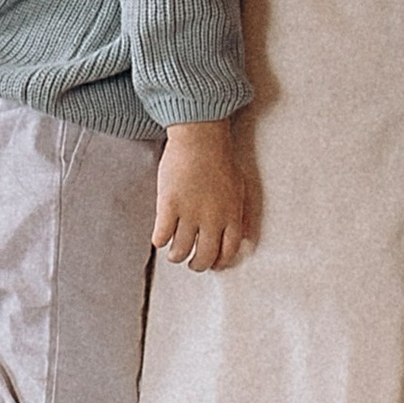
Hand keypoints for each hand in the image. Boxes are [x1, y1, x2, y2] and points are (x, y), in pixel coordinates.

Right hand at [153, 123, 254, 271]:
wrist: (201, 136)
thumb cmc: (221, 159)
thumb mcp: (240, 189)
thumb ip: (241, 216)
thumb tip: (244, 239)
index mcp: (232, 216)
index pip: (228, 252)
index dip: (218, 263)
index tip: (212, 265)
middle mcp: (212, 220)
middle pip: (204, 257)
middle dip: (197, 265)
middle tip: (191, 263)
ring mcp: (189, 214)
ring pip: (180, 251)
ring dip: (176, 256)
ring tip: (173, 253)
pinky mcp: (169, 205)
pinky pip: (161, 236)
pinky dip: (159, 240)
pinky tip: (159, 236)